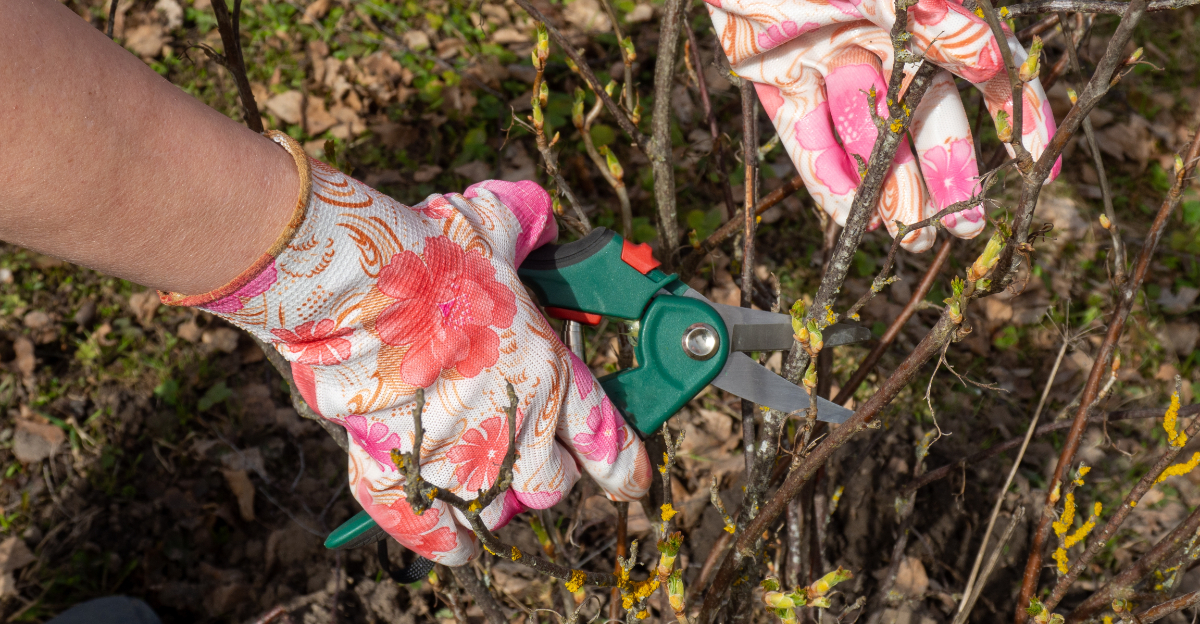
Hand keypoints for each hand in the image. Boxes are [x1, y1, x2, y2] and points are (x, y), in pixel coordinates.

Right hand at [162, 132, 652, 564]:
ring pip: (494, 511)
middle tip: (533, 446)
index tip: (633, 477)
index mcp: (546, 373)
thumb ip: (529, 222)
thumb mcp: (493, 221)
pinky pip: (427, 529)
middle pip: (553, 485)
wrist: (351, 282)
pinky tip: (457, 543)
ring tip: (485, 471)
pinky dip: (442, 540)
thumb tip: (539, 217)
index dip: (627, 465)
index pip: (607, 441)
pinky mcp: (395, 469)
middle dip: (550, 472)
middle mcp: (510, 425)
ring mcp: (453, 455)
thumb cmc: (428, 250)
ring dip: (496, 497)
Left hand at [707, 0, 1060, 250]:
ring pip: (866, 135)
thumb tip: (993, 55)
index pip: (981, 67)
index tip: (1039, 163)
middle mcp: (879, 38)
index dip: (1015, 112)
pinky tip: (851, 219)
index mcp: (917, 11)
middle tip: (965, 227)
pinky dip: (827, 177)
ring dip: (888, 187)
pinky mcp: (779, 80)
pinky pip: (806, 137)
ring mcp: (827, 61)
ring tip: (913, 239)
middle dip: (944, 174)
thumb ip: (935, 18)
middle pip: (921, 116)